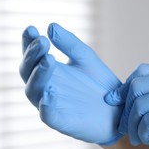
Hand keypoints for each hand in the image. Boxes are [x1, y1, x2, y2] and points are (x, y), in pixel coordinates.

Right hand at [19, 23, 122, 144]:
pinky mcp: (61, 122)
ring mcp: (51, 105)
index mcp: (49, 71)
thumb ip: (70, 44)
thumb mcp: (87, 59)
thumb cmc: (101, 85)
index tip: (32, 29)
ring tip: (49, 59)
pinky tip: (51, 93)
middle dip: (32, 55)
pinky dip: (46, 105)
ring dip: (39, 75)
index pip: (32, 55)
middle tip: (43, 42)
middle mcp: (45, 87)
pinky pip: (48, 115)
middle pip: (28, 71)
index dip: (29, 42)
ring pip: (33, 91)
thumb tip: (51, 26)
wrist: (120, 110)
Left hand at [106, 64, 148, 148]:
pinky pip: (148, 119)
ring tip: (138, 138)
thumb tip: (112, 96)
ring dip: (133, 124)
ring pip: (140, 104)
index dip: (125, 88)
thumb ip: (145, 99)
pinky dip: (142, 132)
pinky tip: (148, 140)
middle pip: (137, 86)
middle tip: (126, 129)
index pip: (142, 71)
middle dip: (126, 110)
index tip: (116, 104)